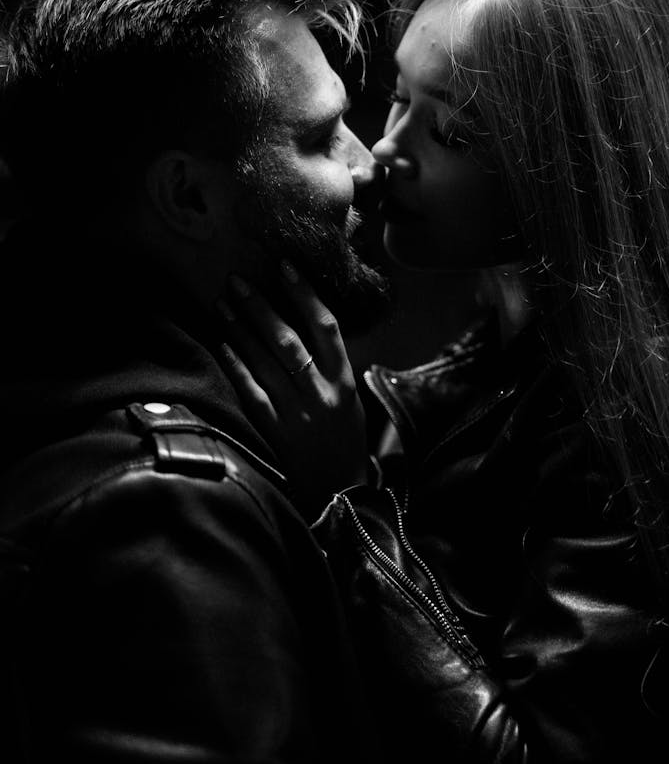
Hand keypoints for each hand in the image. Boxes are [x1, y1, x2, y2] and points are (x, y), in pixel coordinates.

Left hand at [215, 261, 368, 518]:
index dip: (304, 293)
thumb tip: (304, 322)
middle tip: (237, 281)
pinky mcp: (275, 433)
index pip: (326, 326)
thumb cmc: (345, 442)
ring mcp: (297, 414)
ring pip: (266, 362)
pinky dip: (237, 366)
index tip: (284, 266)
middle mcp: (322, 393)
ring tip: (222, 304)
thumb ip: (331, 366)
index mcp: (344, 380)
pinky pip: (252, 393)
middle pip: (289, 340)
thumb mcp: (351, 400)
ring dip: (241, 330)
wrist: (341, 496)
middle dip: (261, 307)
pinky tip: (222, 345)